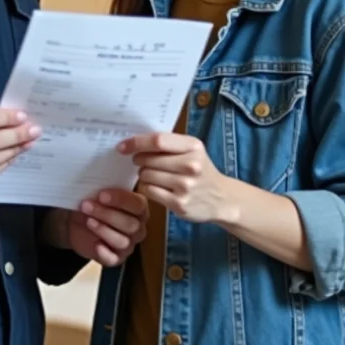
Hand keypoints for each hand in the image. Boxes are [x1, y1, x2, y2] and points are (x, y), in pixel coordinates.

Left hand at [43, 189, 148, 266]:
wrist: (77, 220)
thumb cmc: (94, 202)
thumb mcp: (98, 192)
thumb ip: (105, 187)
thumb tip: (99, 178)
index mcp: (139, 208)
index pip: (138, 204)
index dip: (121, 200)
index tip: (101, 194)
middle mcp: (138, 227)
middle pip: (130, 224)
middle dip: (107, 214)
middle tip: (87, 205)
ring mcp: (128, 244)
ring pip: (123, 241)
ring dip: (103, 229)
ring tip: (88, 220)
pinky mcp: (115, 258)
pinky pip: (113, 259)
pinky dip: (104, 253)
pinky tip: (96, 245)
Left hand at [118, 132, 232, 223]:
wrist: (222, 198)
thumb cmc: (201, 170)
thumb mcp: (192, 151)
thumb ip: (169, 144)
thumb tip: (135, 141)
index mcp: (193, 147)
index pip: (158, 141)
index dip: (136, 143)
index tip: (123, 147)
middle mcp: (191, 165)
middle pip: (148, 159)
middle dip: (139, 160)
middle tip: (142, 162)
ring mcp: (185, 186)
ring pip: (146, 175)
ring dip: (143, 174)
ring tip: (153, 175)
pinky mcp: (179, 203)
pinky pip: (149, 191)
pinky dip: (147, 188)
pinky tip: (155, 187)